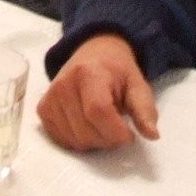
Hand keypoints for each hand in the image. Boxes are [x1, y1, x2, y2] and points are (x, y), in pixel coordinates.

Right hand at [37, 33, 159, 149]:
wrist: (93, 53)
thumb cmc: (116, 71)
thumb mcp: (137, 84)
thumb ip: (145, 110)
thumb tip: (152, 135)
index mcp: (88, 73)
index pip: (98, 111)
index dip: (116, 131)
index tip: (130, 135)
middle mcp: (63, 85)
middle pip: (86, 132)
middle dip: (108, 139)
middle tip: (118, 127)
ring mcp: (49, 98)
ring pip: (75, 141)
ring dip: (94, 142)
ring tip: (102, 124)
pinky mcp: (43, 110)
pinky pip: (62, 140)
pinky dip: (79, 141)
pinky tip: (87, 126)